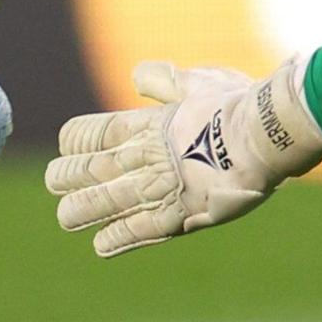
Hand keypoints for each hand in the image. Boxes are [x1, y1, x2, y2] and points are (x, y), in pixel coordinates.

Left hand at [45, 55, 321, 257]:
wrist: (267, 135)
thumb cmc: (238, 104)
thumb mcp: (198, 81)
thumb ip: (166, 82)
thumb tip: (139, 76)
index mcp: (148, 124)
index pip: (95, 133)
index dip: (76, 140)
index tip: (66, 144)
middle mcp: (147, 157)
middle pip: (93, 169)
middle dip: (69, 176)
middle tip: (54, 180)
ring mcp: (161, 189)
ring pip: (107, 202)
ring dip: (82, 210)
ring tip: (65, 217)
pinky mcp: (181, 216)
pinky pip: (141, 230)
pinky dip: (118, 237)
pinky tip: (100, 245)